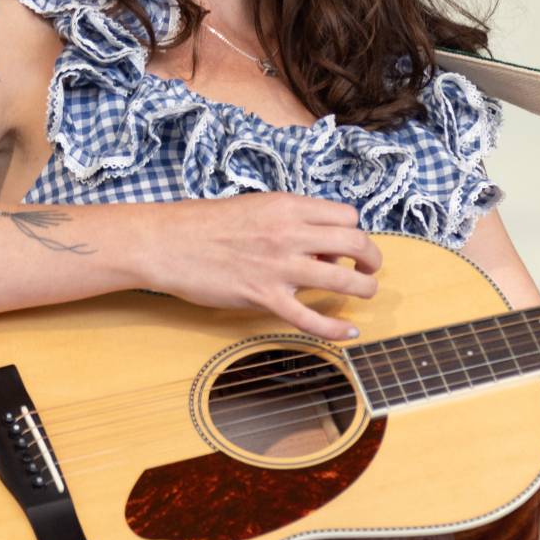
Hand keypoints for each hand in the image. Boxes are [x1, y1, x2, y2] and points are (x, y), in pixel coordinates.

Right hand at [141, 192, 380, 339]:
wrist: (167, 242)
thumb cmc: (207, 223)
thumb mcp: (256, 207)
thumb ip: (291, 221)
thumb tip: (321, 247)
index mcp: (288, 207)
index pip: (347, 217)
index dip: (354, 232)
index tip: (346, 245)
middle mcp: (290, 234)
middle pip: (356, 244)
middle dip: (372, 258)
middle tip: (369, 268)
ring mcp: (278, 267)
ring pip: (343, 281)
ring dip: (364, 289)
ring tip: (365, 293)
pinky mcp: (264, 297)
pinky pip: (310, 318)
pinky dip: (335, 329)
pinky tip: (349, 333)